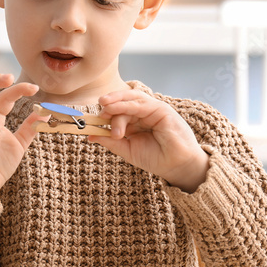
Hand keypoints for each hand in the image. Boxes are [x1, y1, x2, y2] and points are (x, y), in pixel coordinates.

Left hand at [89, 89, 210, 191]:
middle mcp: (143, 113)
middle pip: (122, 103)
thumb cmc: (155, 158)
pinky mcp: (161, 109)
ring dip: (115, 104)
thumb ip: (110, 141)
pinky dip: (126, 104)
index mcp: (135, 121)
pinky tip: (114, 108)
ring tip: (104, 111)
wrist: (176, 166)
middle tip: (99, 117)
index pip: (117, 111)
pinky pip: (141, 103)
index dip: (104, 114)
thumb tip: (90, 136)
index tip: (91, 124)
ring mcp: (153, 109)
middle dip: (108, 108)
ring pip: (130, 100)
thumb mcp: (127, 149)